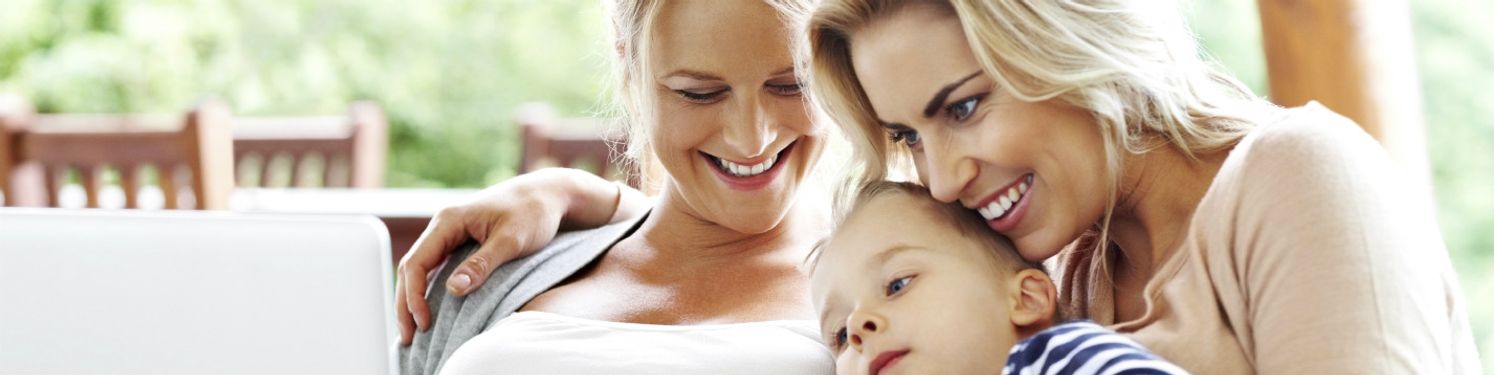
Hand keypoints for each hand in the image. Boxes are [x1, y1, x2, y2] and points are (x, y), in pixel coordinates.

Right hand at [394, 168, 643, 344]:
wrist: (549, 194)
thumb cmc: (533, 211)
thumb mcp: (511, 240)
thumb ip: (482, 263)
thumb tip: (453, 290)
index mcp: (449, 220)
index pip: (417, 261)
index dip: (414, 295)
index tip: (424, 322)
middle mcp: (444, 226)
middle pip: (411, 267)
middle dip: (406, 303)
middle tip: (407, 336)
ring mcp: (451, 234)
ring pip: (421, 269)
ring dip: (413, 298)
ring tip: (413, 330)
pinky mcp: (461, 242)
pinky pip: (436, 268)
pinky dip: (429, 290)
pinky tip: (431, 310)